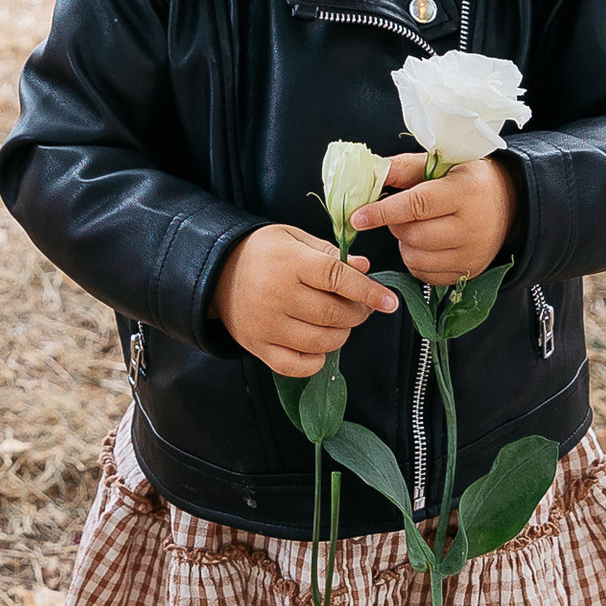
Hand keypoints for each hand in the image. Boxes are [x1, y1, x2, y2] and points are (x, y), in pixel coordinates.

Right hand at [213, 223, 396, 377]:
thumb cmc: (262, 253)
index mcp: (289, 262)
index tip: (390, 301)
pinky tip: (318, 345)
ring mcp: (267, 325)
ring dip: (341, 335)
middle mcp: (277, 295)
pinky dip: (316, 361)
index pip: (336, 278)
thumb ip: (329, 253)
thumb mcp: (294, 239)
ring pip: (321, 342)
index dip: (368, 291)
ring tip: (338, 322)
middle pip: (333, 314)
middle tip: (360, 306)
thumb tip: (365, 269)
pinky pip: (297, 366)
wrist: (215, 272)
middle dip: (357, 313)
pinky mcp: (258, 347)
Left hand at [351, 149, 516, 285]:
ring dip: (404, 243)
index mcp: (465, 191)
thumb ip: (405, 168)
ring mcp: (472, 254)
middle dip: (395, 225)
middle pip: (413, 235)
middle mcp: (472, 226)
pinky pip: (425, 275)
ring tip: (416, 227)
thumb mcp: (443, 164)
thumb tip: (371, 172)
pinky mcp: (468, 272)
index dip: (383, 212)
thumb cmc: (469, 180)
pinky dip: (415, 260)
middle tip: (399, 214)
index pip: (417, 205)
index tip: (358, 217)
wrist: (510, 205)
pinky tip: (424, 244)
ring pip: (415, 258)